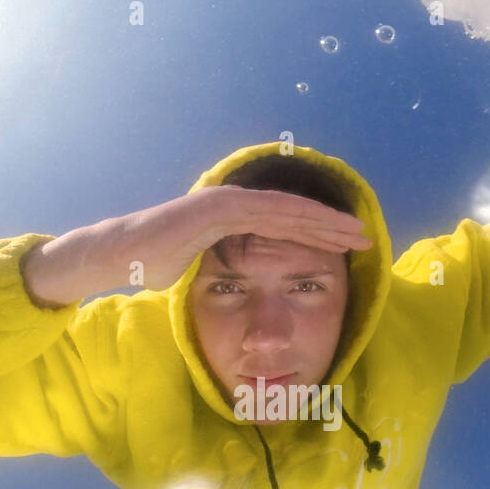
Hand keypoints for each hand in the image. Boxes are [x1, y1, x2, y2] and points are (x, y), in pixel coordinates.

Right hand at [112, 185, 372, 291]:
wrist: (124, 254)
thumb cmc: (157, 264)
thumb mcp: (203, 268)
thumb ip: (226, 267)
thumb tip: (238, 286)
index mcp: (236, 218)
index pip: (287, 225)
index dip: (318, 235)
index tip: (347, 248)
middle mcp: (236, 204)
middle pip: (295, 214)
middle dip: (332, 226)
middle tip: (365, 237)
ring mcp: (229, 202)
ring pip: (288, 210)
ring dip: (324, 221)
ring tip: (355, 233)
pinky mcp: (220, 208)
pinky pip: (267, 212)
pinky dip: (297, 218)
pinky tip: (322, 226)